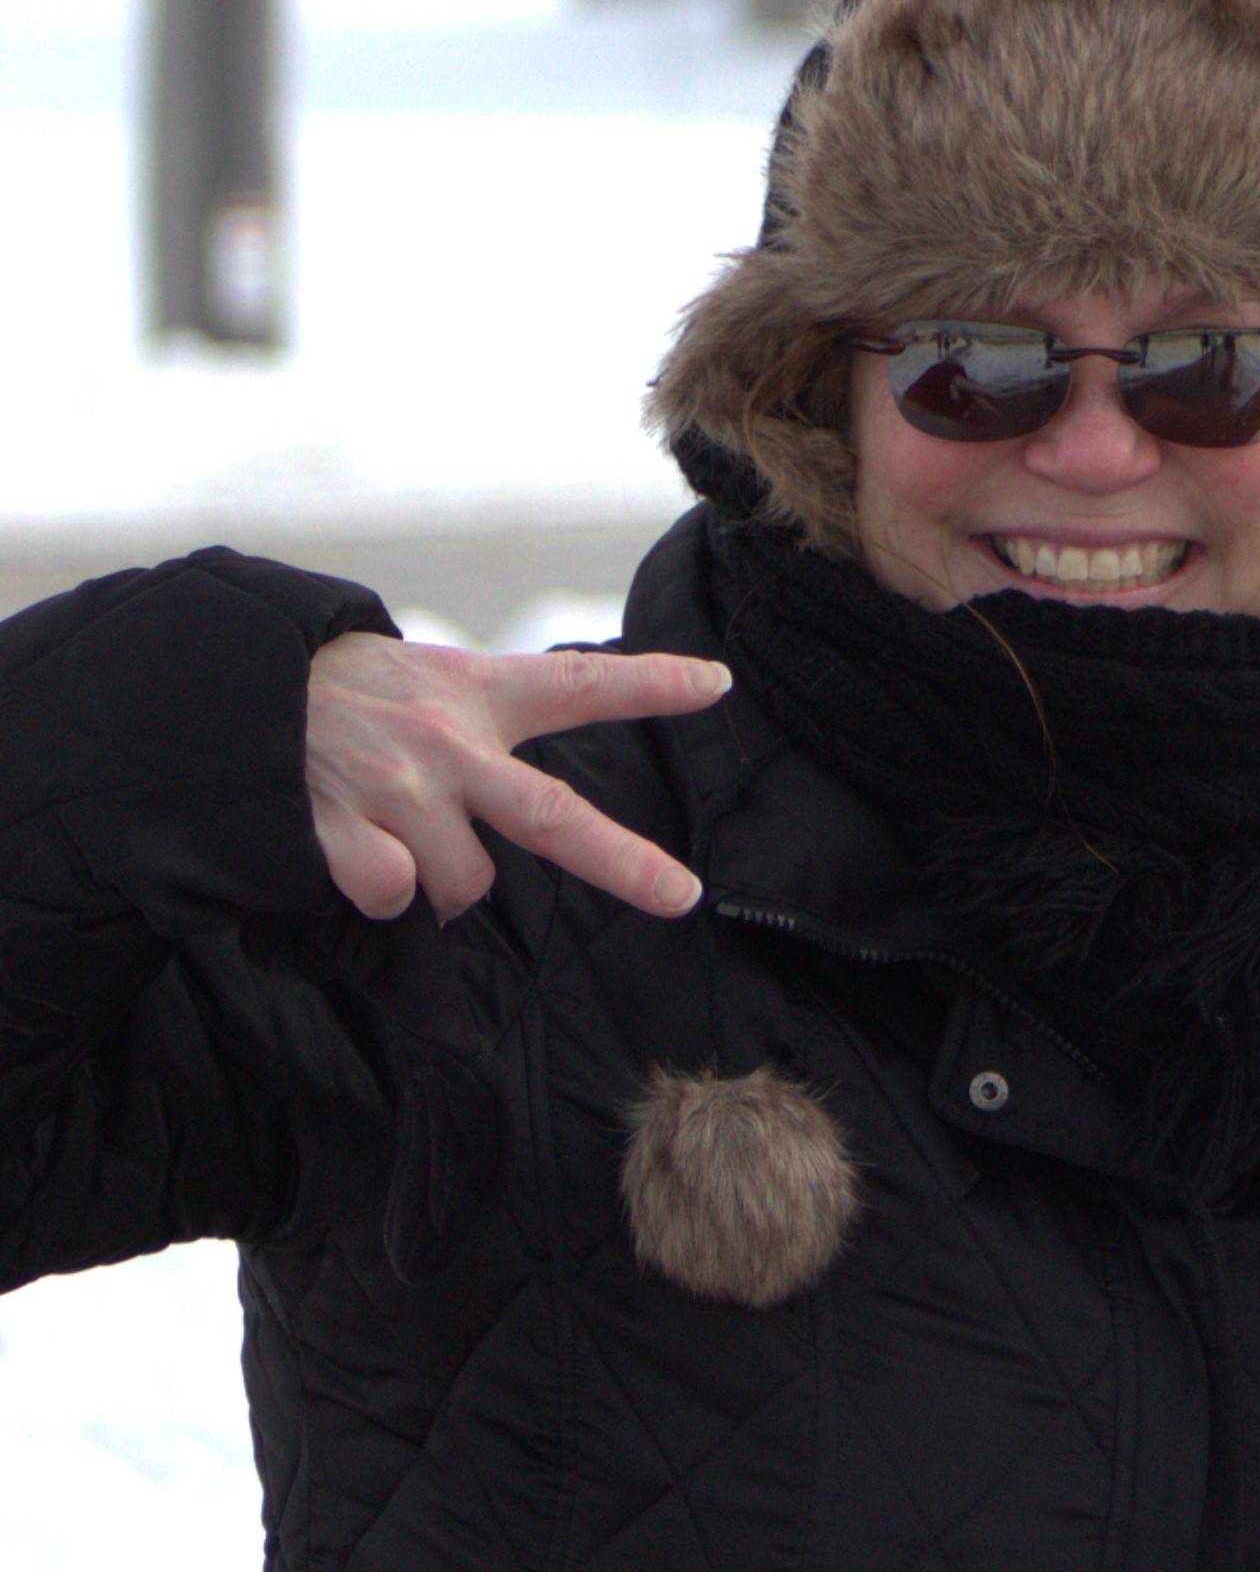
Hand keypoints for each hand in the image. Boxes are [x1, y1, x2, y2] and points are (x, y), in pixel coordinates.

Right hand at [302, 639, 728, 920]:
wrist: (230, 691)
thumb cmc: (347, 692)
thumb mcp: (432, 675)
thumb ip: (496, 711)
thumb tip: (541, 780)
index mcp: (479, 695)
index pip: (577, 685)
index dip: (650, 683)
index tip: (717, 684)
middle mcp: (448, 745)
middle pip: (551, 818)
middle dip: (623, 862)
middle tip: (681, 896)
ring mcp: (395, 791)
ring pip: (461, 883)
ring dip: (441, 880)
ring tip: (401, 833)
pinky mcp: (339, 830)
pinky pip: (389, 894)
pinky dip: (380, 892)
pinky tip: (354, 851)